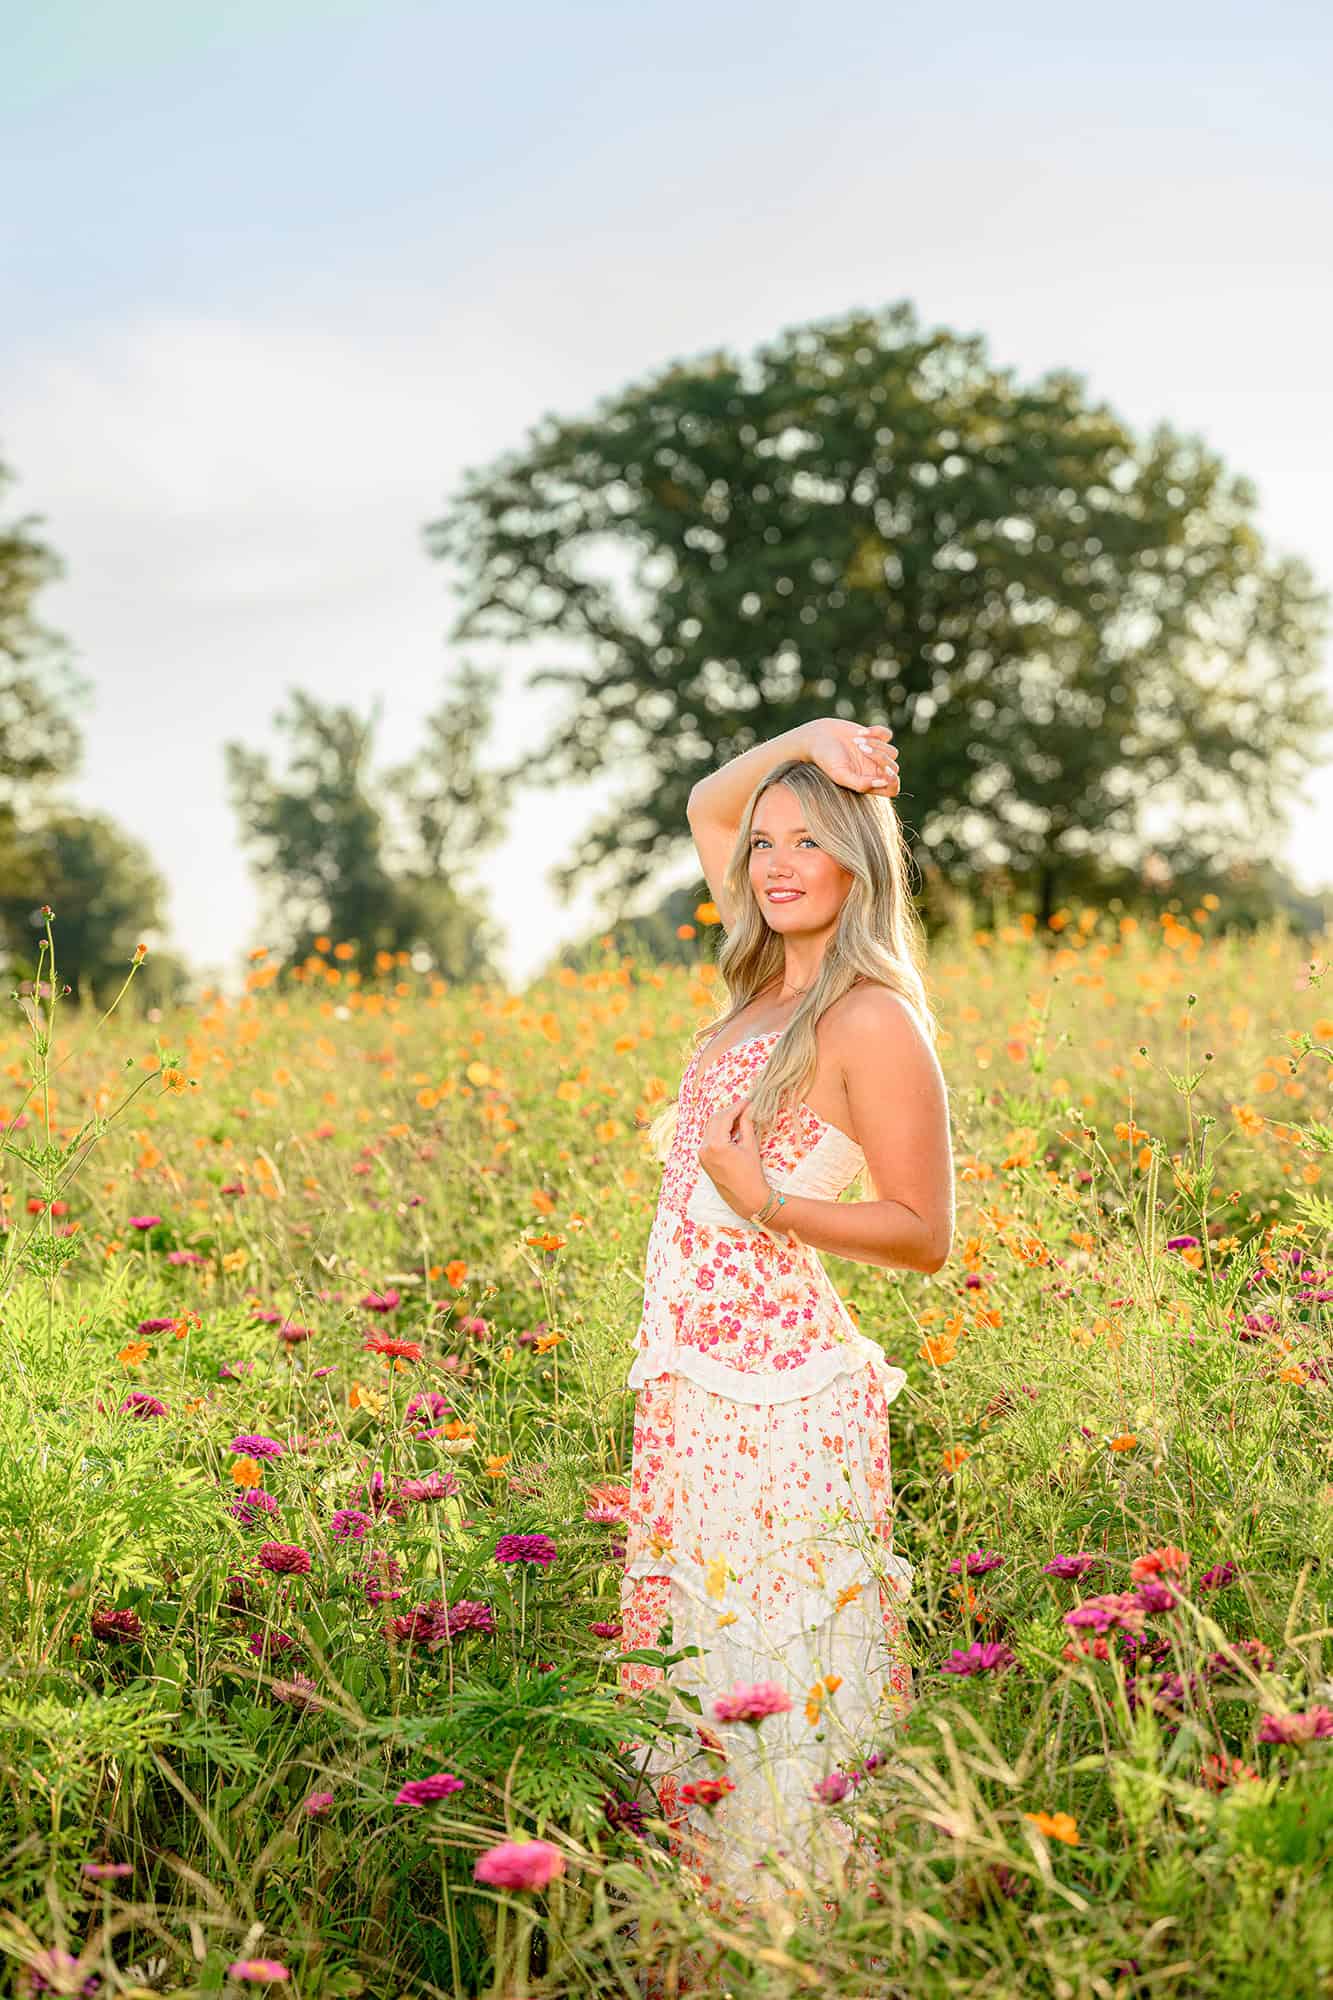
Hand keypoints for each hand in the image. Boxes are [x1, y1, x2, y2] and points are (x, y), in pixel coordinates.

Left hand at [697, 1100, 769, 1220]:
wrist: (746, 1198)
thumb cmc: (751, 1173)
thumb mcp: (750, 1145)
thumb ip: (746, 1124)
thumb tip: (748, 1108)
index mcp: (716, 1145)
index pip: (725, 1117)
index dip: (737, 1107)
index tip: (747, 1101)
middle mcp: (704, 1148)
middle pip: (714, 1120)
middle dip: (729, 1112)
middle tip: (744, 1107)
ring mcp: (702, 1154)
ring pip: (710, 1128)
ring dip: (723, 1120)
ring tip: (740, 1118)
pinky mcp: (703, 1159)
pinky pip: (709, 1138)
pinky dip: (719, 1131)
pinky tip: (732, 1130)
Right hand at [803, 718, 898, 795]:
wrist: (817, 737)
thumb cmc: (825, 759)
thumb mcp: (839, 775)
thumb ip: (860, 784)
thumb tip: (882, 783)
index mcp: (868, 782)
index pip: (892, 788)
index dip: (893, 782)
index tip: (884, 772)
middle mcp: (874, 769)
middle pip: (894, 768)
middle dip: (881, 758)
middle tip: (861, 749)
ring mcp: (876, 753)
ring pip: (893, 752)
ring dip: (876, 744)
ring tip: (856, 741)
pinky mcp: (875, 737)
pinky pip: (888, 735)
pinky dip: (877, 732)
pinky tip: (860, 733)